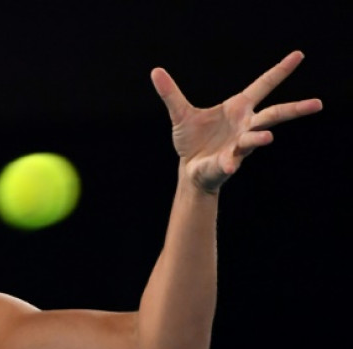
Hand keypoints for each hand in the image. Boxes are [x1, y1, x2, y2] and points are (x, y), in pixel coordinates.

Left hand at [151, 50, 322, 191]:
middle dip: (296, 109)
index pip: (264, 86)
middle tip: (318, 104)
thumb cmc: (192, 141)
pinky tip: (228, 165)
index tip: (298, 55)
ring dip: (260, 137)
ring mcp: (239, 145)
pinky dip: (229, 163)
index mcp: (238, 108)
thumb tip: (155, 72)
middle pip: (275, 113)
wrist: (190, 169)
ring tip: (267, 137)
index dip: (280, 71)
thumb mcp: (180, 114)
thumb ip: (171, 94)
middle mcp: (245, 125)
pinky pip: (231, 162)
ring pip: (256, 138)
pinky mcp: (228, 163)